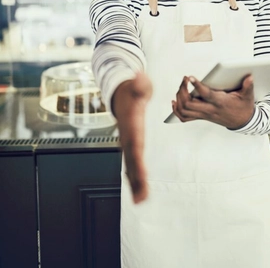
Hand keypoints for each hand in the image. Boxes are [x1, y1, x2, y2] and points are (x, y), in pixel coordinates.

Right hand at [112, 72, 152, 203]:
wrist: (119, 92)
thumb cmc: (132, 89)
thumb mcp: (138, 84)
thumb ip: (140, 83)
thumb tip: (139, 75)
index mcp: (131, 125)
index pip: (135, 145)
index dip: (138, 160)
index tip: (142, 175)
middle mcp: (127, 136)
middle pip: (131, 161)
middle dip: (136, 180)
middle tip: (141, 199)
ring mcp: (127, 142)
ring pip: (130, 165)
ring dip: (135, 183)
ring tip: (141, 200)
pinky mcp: (130, 144)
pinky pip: (131, 162)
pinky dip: (134, 176)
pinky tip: (139, 188)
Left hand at [172, 75, 254, 129]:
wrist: (242, 122)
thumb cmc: (243, 107)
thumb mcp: (248, 96)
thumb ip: (248, 86)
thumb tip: (249, 77)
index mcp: (220, 103)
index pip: (206, 95)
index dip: (197, 86)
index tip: (190, 77)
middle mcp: (210, 110)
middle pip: (189, 103)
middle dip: (183, 90)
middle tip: (185, 80)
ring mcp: (204, 115)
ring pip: (184, 110)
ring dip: (179, 98)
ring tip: (181, 87)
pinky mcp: (202, 117)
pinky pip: (185, 117)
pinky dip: (177, 110)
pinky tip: (175, 101)